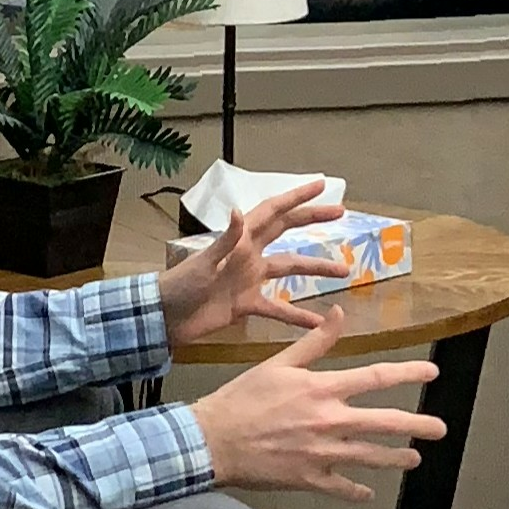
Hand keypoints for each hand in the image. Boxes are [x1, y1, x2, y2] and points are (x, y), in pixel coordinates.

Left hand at [159, 179, 341, 345]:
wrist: (165, 318)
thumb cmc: (180, 286)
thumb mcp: (205, 262)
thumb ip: (226, 240)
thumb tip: (240, 212)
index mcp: (241, 240)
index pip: (274, 211)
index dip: (297, 196)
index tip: (322, 185)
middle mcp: (249, 255)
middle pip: (287, 231)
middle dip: (312, 219)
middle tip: (340, 213)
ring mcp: (249, 279)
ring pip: (290, 269)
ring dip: (315, 268)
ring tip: (343, 270)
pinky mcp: (246, 304)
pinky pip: (278, 308)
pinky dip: (297, 316)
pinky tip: (317, 323)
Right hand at [190, 308, 447, 501]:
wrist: (213, 440)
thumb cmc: (242, 399)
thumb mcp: (277, 363)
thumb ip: (314, 342)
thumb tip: (339, 313)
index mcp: (323, 390)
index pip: (376, 378)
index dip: (408, 374)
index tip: (432, 374)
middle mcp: (330, 422)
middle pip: (385, 423)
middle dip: (418, 426)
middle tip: (441, 429)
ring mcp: (322, 454)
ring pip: (371, 458)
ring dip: (396, 459)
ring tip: (414, 459)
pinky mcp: (309, 479)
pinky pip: (341, 488)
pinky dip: (356, 492)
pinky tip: (368, 494)